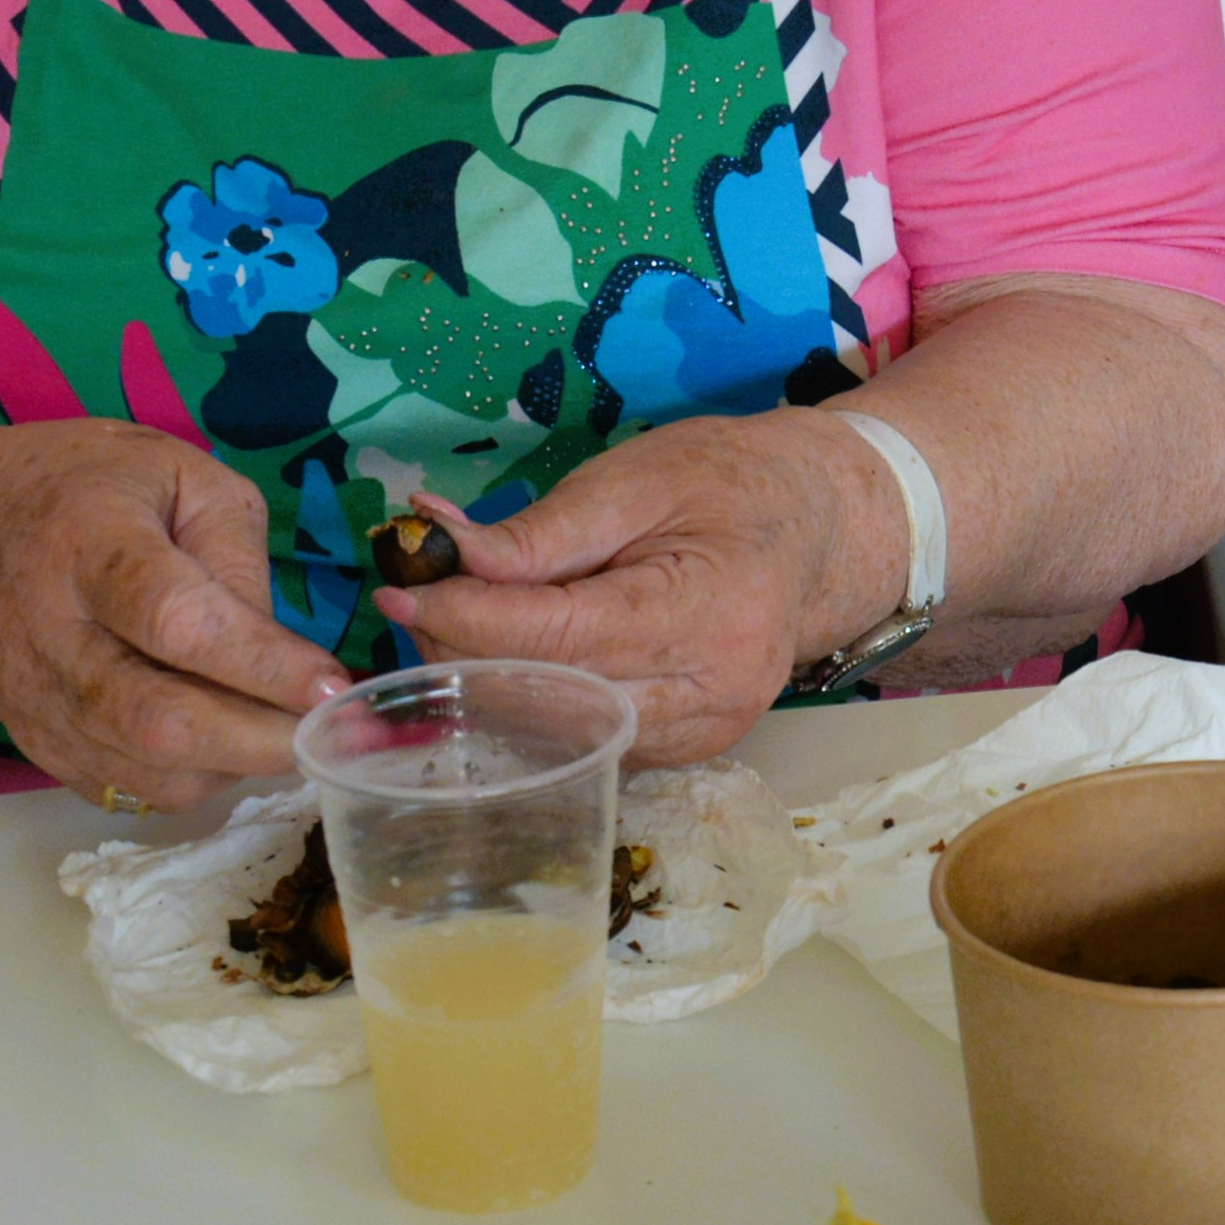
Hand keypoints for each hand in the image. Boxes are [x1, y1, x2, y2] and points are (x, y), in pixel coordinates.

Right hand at [0, 422, 348, 812]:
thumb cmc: (84, 494)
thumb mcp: (174, 474)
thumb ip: (234, 552)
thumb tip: (279, 650)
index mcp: (88, 544)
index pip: (176, 619)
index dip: (260, 662)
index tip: (333, 686)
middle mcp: (51, 636)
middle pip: (159, 719)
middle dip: (262, 738)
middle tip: (336, 731)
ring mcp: (39, 705)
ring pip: (150, 770)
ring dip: (237, 764)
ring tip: (289, 727)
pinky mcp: (42, 749)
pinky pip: (131, 790)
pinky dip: (196, 779)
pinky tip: (229, 739)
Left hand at [376, 408, 898, 764]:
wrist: (822, 528)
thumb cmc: (733, 485)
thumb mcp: (639, 477)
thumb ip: (543, 531)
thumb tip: (443, 550)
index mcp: (706, 610)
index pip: (556, 637)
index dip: (466, 617)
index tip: (402, 587)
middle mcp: (710, 690)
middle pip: (549, 695)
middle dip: (464, 653)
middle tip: (416, 602)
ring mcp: (706, 731)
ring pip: (561, 731)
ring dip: (491, 685)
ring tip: (455, 627)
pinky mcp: (693, 747)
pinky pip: (589, 739)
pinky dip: (535, 705)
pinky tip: (508, 661)